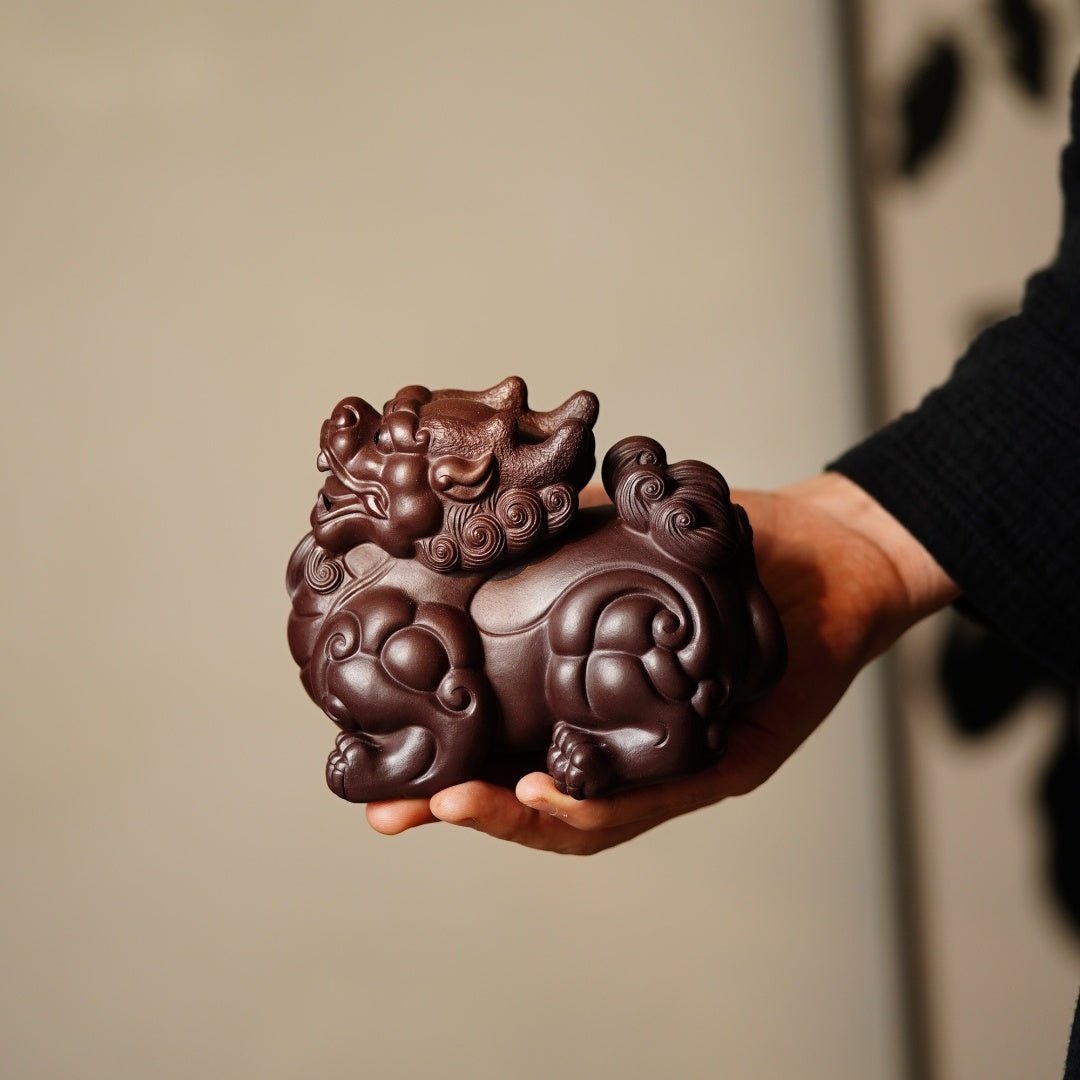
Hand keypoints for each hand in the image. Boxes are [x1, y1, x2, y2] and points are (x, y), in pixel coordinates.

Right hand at [365, 474, 957, 853]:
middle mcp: (621, 744)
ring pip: (585, 815)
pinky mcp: (723, 764)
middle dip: (462, 809)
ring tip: (456, 806)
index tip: (374, 779)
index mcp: (586, 701)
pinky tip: (544, 792)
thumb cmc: (711, 552)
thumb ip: (543, 544)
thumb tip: (451, 529)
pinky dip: (593, 802)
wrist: (814, 551)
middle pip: (532, 799)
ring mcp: (670, 762)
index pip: (504, 749)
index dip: (443, 768)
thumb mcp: (613, 539)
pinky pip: (653, 794)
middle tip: (394, 815)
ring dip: (515, 816)